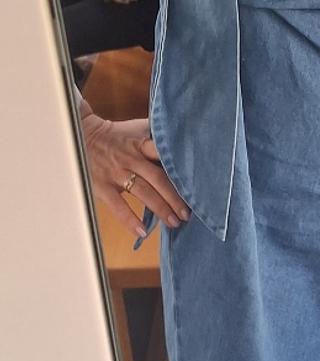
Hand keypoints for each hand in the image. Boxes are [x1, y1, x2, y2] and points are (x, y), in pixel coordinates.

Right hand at [81, 113, 190, 238]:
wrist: (83, 135)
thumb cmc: (117, 135)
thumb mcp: (138, 128)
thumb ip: (157, 136)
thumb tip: (186, 139)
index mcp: (142, 143)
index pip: (164, 153)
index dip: (180, 168)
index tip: (196, 182)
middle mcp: (131, 158)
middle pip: (158, 178)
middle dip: (175, 197)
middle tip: (188, 213)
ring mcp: (117, 173)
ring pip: (143, 193)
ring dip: (160, 209)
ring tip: (174, 223)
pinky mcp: (103, 186)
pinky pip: (118, 206)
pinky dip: (130, 220)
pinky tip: (143, 232)